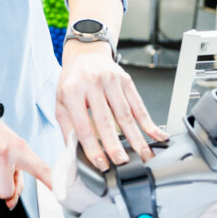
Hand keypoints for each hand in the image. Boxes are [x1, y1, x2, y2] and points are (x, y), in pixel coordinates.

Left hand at [56, 41, 167, 170]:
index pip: (83, 126)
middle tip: (122, 162)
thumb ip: (67, 127)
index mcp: (72, 90)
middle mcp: (92, 83)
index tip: (101, 163)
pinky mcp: (126, 80)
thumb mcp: (60, 101)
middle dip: (115, 145)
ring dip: (136, 137)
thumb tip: (75, 153)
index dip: (93, 148)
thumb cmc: (72, 80)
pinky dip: (149, 122)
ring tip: (143, 154)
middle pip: (106, 121)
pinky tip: (156, 134)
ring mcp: (111, 80)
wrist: (85, 54)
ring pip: (125, 114)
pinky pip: (138, 104)